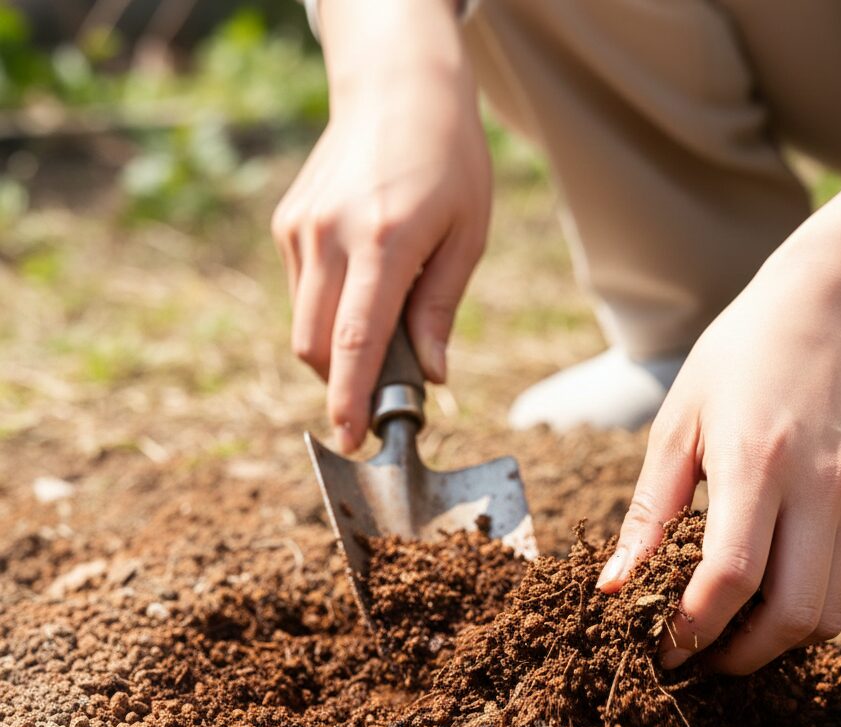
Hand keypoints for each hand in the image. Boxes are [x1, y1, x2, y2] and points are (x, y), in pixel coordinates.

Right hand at [272, 0, 490, 451]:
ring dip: (336, 351)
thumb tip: (431, 376)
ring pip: (304, 326)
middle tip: (385, 389)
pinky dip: (328, 314)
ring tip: (382, 328)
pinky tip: (362, 286)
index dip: (350, 400)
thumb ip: (441, 309)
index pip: (356, 342)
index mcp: (383, 241)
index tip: (350, 440)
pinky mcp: (288, 223)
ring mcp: (300, 228)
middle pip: (317, 346)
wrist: (398, 87)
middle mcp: (330, 236)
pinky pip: (302, 293)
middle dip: (344, 384)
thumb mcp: (467, 235)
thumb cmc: (450, 161)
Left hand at [598, 261, 840, 673]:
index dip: (692, 627)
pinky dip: (804, 607)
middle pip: (792, 616)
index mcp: (758, 463)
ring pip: (829, 615)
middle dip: (739, 655)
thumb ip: (648, 512)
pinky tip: (766, 590)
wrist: (833, 310)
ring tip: (730, 629)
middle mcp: (821, 488)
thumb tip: (615, 586)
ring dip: (776, 641)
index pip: (731, 577)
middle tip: (696, 655)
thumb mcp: (676, 424)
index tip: (662, 647)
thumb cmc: (737, 361)